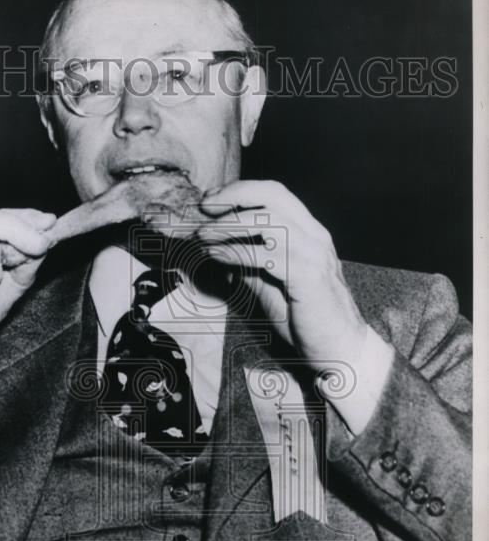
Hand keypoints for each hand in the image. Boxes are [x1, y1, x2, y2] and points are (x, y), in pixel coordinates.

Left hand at [198, 180, 368, 370]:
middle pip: (273, 195)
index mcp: (307, 231)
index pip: (273, 194)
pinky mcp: (309, 277)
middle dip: (233, 196)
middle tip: (203, 209)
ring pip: (268, 222)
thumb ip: (248, 263)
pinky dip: (237, 252)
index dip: (239, 192)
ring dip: (229, 226)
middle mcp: (314, 235)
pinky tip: (218, 256)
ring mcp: (314, 253)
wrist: (337, 348)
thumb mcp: (268, 283)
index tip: (209, 201)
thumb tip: (216, 249)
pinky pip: (268, 255)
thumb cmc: (304, 317)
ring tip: (202, 236)